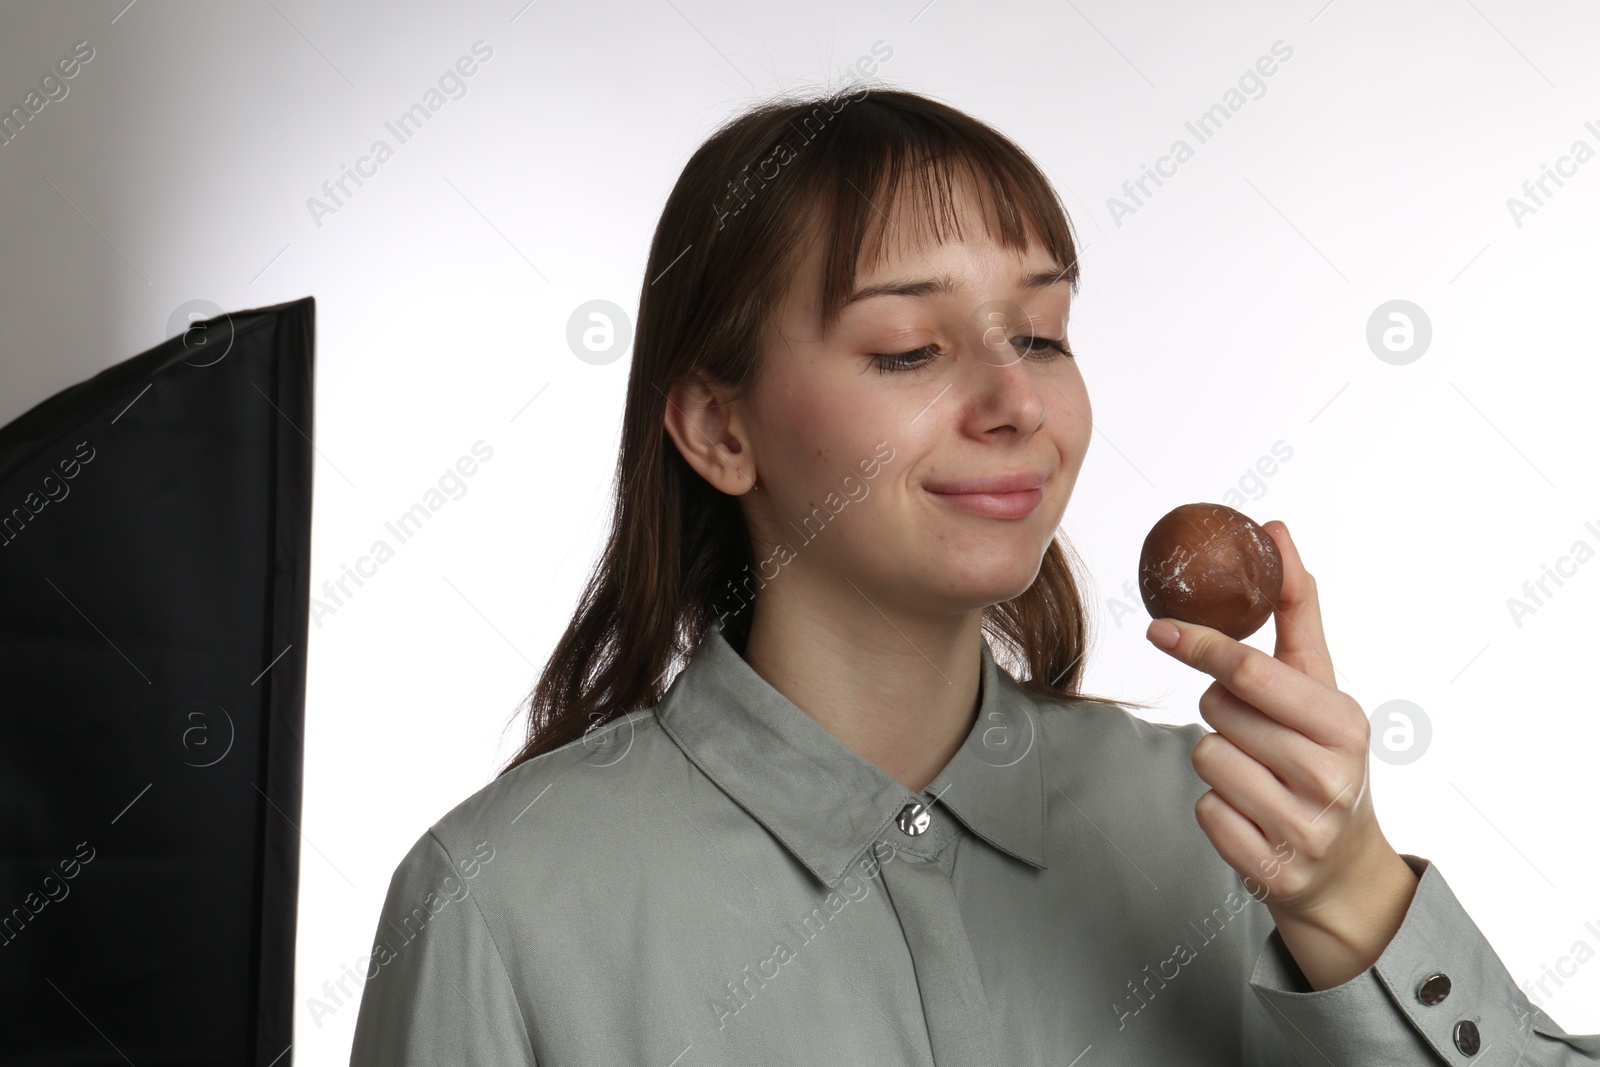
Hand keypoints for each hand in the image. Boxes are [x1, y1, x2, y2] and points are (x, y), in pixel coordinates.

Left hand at [1143, 520, 1398, 921]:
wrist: (1345, 868)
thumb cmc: (1323, 755)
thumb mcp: (1322, 685)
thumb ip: (1297, 611)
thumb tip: (1277, 530)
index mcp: (1345, 724)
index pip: (1253, 671)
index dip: (1201, 644)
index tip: (1158, 628)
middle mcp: (1331, 777)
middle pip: (1218, 712)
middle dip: (1220, 710)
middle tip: (1254, 729)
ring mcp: (1304, 828)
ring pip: (1205, 758)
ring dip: (1217, 759)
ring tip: (1258, 773)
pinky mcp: (1271, 869)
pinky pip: (1204, 810)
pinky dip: (1217, 808)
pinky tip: (1252, 813)